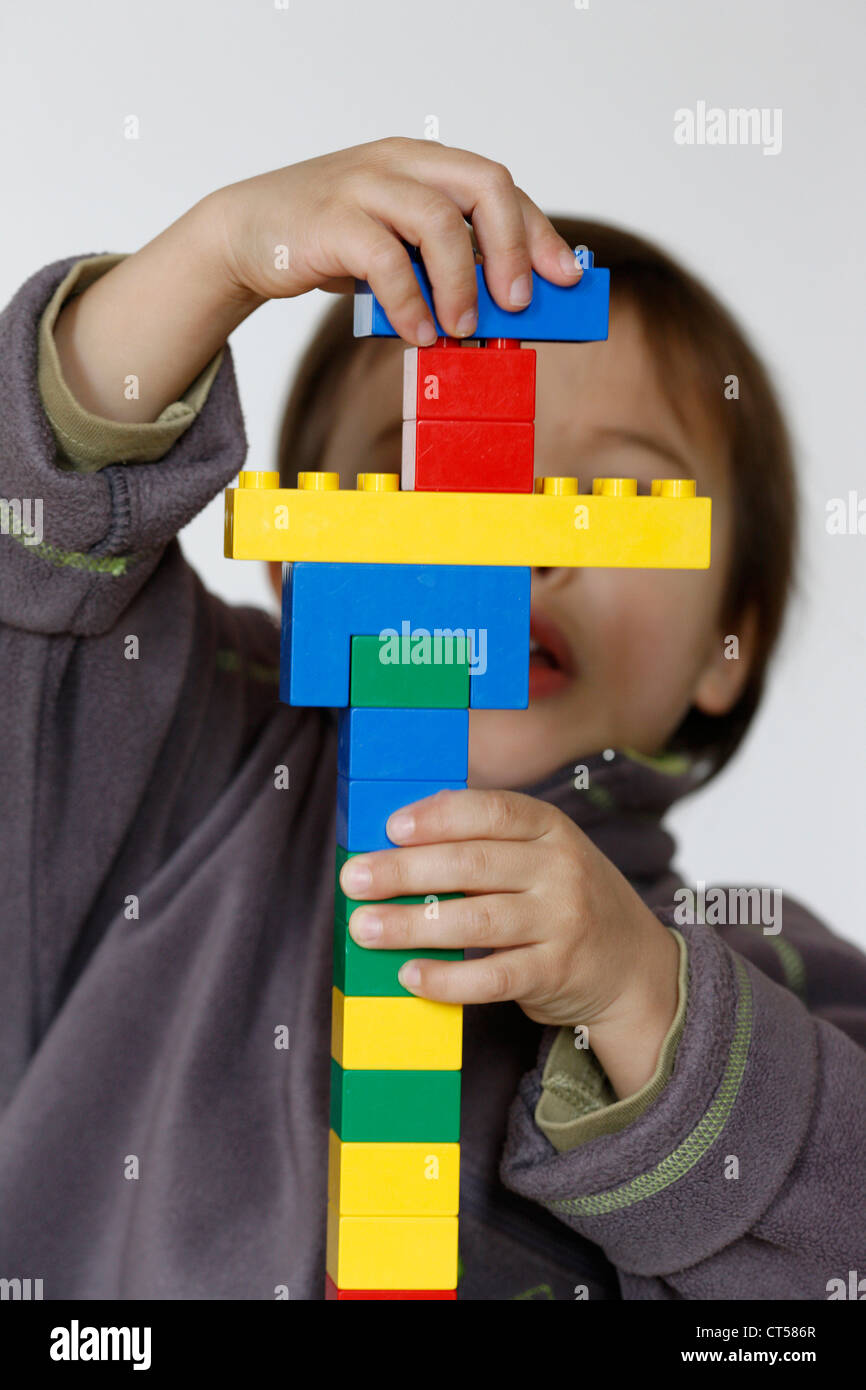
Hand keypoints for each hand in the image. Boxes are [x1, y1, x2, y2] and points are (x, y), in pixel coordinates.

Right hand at [210, 136, 583, 343]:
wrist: (248, 234)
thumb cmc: (333, 242)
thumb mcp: (397, 246)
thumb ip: (443, 264)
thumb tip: (505, 310)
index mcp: (425, 164)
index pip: (499, 187)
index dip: (538, 233)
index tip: (565, 279)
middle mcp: (401, 164)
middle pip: (483, 187)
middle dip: (513, 248)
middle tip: (518, 304)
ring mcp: (364, 187)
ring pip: (438, 222)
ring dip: (461, 284)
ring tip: (462, 329)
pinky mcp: (331, 222)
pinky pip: (386, 261)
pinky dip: (409, 303)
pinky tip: (417, 332)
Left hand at [339, 788, 680, 1098]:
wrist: (635, 966)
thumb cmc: (564, 901)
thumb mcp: (544, 855)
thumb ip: (486, 844)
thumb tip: (395, 839)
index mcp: (551, 828)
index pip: (491, 811)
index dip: (438, 816)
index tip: (390, 827)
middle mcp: (560, 870)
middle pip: (472, 864)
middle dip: (405, 871)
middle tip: (354, 879)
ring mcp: (561, 922)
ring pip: (476, 921)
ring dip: (412, 925)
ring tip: (364, 928)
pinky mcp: (555, 972)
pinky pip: (493, 977)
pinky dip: (448, 979)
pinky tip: (410, 976)